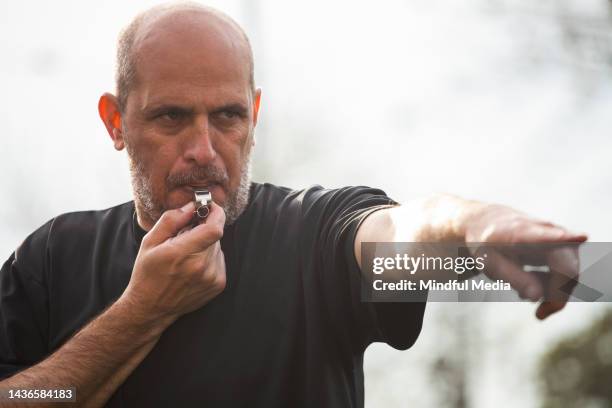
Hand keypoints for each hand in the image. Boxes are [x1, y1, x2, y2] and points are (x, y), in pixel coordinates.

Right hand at [121, 201, 226, 323]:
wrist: (151, 308)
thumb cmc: (148, 273)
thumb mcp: (150, 242)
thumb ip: (172, 220)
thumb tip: (191, 206)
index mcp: (182, 254)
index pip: (214, 228)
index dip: (216, 214)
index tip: (210, 207)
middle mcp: (201, 267)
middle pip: (215, 235)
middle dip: (204, 228)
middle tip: (187, 234)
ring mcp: (212, 278)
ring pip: (218, 247)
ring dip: (206, 244)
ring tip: (187, 254)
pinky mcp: (218, 285)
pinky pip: (219, 260)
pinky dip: (209, 257)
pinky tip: (193, 266)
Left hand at [462, 203, 586, 319]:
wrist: (488, 223)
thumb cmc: (487, 244)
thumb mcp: (489, 262)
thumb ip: (513, 278)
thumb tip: (537, 296)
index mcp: (523, 232)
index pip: (545, 236)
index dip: (561, 238)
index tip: (580, 237)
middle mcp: (547, 231)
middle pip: (567, 268)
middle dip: (558, 295)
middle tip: (540, 315)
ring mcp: (559, 237)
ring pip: (571, 273)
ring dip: (555, 293)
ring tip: (527, 298)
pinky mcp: (564, 246)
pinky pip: (567, 273)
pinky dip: (554, 287)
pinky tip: (532, 288)